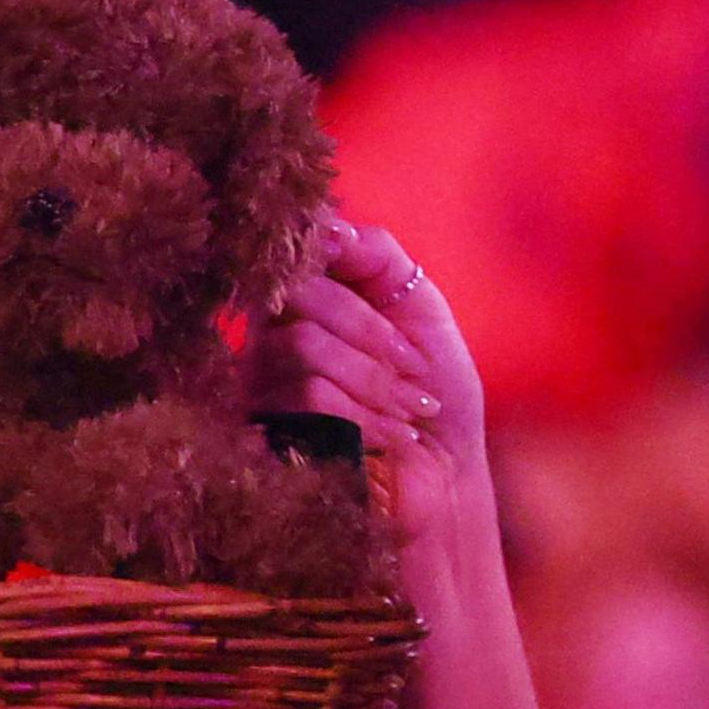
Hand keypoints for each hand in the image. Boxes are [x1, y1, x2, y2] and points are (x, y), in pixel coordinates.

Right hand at [248, 221, 496, 602]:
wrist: (447, 482)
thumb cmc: (435, 396)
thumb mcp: (421, 309)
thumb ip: (380, 257)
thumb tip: (328, 226)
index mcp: (298, 305)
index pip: (293, 254)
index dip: (337, 259)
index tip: (377, 285)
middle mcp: (265, 344)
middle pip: (299, 297)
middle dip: (373, 331)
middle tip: (417, 369)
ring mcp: (261, 393)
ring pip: (303, 346)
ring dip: (376, 379)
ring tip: (412, 411)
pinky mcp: (268, 440)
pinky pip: (307, 397)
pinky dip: (367, 413)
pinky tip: (395, 437)